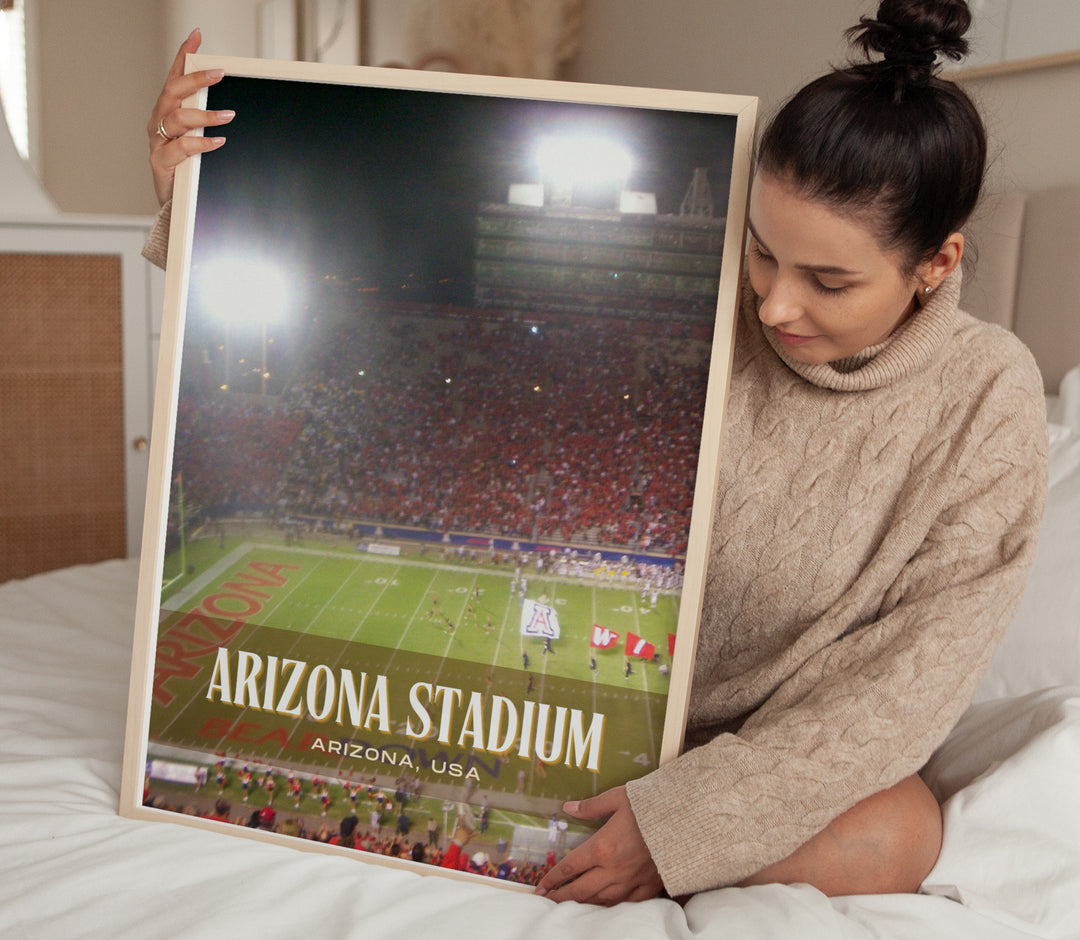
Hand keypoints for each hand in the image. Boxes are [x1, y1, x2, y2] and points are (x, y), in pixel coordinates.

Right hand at [147, 27, 233, 205]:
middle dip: (195, 80)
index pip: (174, 77)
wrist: (175, 203)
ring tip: (228, 116)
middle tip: (218, 73)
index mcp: (167, 111)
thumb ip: (206, 119)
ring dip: (204, 115)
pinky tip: (218, 142)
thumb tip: (232, 104)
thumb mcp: (197, 138)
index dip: (183, 56)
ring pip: (177, 119)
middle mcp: (159, 122)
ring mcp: (158, 141)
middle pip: (173, 92)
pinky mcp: (161, 163)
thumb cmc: (187, 167)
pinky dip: (201, 143)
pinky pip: (181, 148)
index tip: (196, 37)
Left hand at [534, 786, 662, 904]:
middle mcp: (613, 869)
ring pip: (601, 900)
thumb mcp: (618, 798)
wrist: (685, 821)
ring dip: (583, 903)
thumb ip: (591, 806)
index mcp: (602, 847)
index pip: (570, 867)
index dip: (552, 878)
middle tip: (547, 901)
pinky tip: (605, 905)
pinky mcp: (649, 886)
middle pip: (580, 890)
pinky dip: (611, 906)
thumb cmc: (651, 807)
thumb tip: (569, 807)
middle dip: (561, 896)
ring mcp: (631, 881)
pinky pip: (626, 903)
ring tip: (570, 905)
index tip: (541, 886)